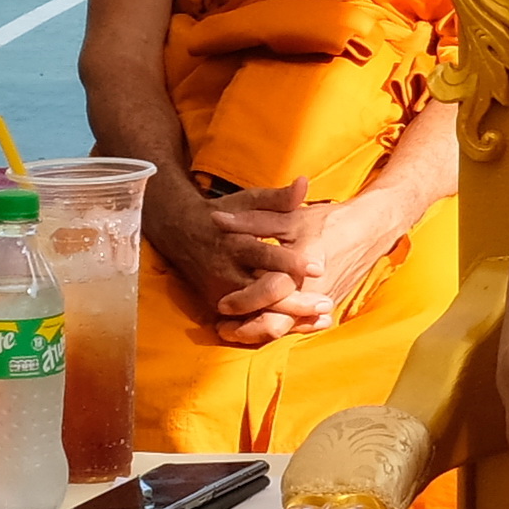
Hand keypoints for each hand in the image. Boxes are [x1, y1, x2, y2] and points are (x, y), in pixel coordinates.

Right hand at [147, 174, 307, 341]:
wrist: (182, 234)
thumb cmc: (223, 216)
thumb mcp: (247, 202)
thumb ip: (277, 198)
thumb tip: (304, 183)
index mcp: (233, 243)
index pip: (263, 256)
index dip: (290, 262)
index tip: (319, 267)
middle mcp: (225, 272)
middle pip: (263, 293)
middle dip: (294, 301)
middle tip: (327, 302)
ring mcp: (221, 293)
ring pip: (259, 313)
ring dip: (291, 317)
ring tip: (323, 317)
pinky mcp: (219, 307)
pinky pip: (251, 322)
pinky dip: (279, 324)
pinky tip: (306, 325)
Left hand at [213, 181, 413, 343]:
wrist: (371, 228)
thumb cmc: (329, 221)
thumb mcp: (289, 217)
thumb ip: (252, 221)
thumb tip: (216, 219)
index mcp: (303, 267)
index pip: (268, 294)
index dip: (242, 302)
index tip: (221, 305)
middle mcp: (313, 291)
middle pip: (276, 325)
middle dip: (246, 331)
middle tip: (223, 328)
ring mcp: (323, 302)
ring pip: (288, 330)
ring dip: (260, 333)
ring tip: (235, 331)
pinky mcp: (329, 306)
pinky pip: (301, 326)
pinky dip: (281, 328)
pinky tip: (263, 326)